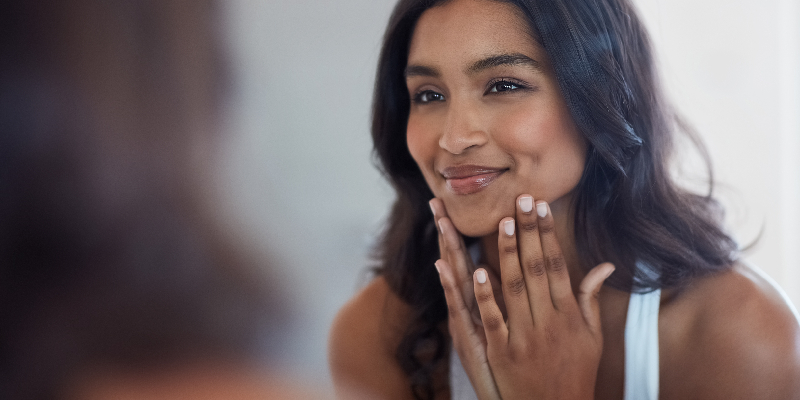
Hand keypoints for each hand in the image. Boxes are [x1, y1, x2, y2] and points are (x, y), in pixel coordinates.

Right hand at [430, 198, 501, 399]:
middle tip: (436, 202)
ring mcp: (466, 323)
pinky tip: (447, 267)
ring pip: (456, 280)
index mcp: (477, 305)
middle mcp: (467, 310)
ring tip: (441, 223)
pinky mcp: (469, 339)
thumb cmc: (510, 369)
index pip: (468, 260)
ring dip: (449, 250)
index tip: (448, 207)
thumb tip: (496, 273)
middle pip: (456, 264)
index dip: (458, 234)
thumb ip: (505, 300)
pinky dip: (456, 288)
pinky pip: (462, 309)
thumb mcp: (506, 330)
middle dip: (447, 233)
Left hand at [433, 195, 614, 399]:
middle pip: (536, 269)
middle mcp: (550, 322)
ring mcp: (526, 337)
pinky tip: (478, 270)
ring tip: (504, 223)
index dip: (547, 235)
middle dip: (529, 232)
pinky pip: (493, 320)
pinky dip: (485, 296)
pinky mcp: (503, 354)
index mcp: (570, 314)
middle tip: (521, 200)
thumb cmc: (576, 372)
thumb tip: (604, 266)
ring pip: (515, 289)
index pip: (556, 265)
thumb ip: (590, 299)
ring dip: (509, 254)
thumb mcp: (592, 337)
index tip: (540, 207)